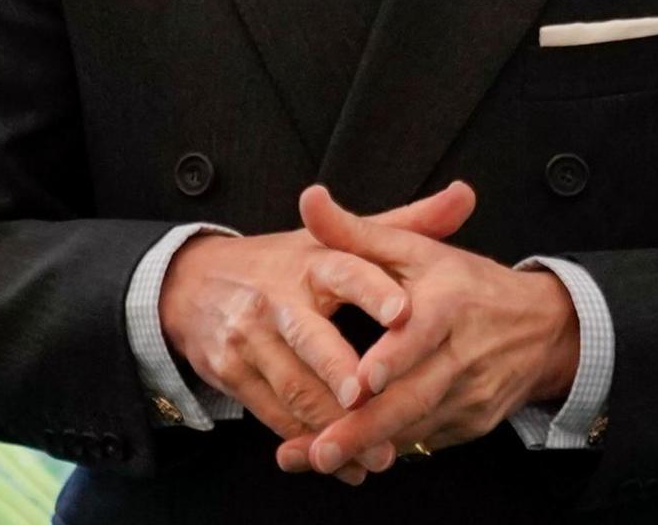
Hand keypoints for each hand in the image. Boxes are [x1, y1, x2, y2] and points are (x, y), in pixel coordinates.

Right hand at [160, 183, 474, 484]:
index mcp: (311, 261)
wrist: (191, 284)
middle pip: (311, 340)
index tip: (402, 312)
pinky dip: (309, 439)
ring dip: (333, 422)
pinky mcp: (230, 375)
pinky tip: (343, 462)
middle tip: (375, 399)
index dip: (373, 291)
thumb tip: (466, 195)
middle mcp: (275, 300)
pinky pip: (273, 415)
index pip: (345, 271)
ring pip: (293, 386)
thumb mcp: (337, 238)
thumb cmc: (285, 262)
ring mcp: (248, 340)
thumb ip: (405, 222)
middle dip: (341, 373)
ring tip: (377, 449)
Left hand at [278, 183, 579, 477]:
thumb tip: (309, 199)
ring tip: (320, 460)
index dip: (393, 358)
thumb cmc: (468, 284)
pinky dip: (387, 451)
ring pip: (415, 426)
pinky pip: (425, 440)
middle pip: (414, 395)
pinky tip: (352, 462)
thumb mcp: (418, 251)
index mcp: (450, 303)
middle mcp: (464, 352)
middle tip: (322, 450)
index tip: (362, 381)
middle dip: (365, 427)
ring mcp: (472, 393)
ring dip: (366, 448)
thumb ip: (357, 234)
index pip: (422, 334)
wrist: (545, 326)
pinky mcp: (474, 422)